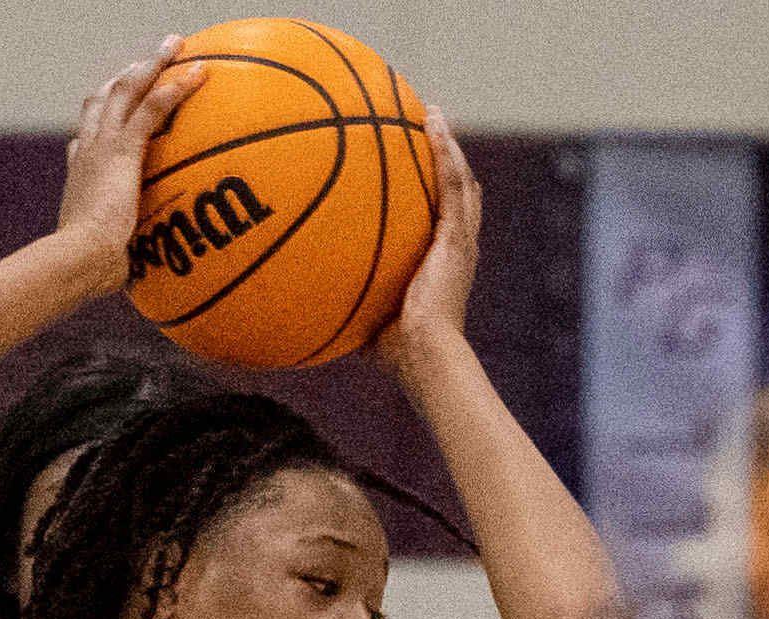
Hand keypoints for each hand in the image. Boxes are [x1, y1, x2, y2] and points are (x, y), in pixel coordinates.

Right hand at [55, 43, 202, 282]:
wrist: (79, 260)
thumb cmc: (88, 271)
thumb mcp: (104, 260)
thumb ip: (118, 257)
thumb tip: (128, 278)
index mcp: (79, 175)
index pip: (85, 137)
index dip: (99, 119)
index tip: (115, 108)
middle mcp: (87, 151)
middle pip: (103, 99)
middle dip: (128, 75)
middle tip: (151, 59)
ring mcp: (102, 146)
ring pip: (127, 90)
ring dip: (153, 63)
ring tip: (176, 45)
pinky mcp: (122, 149)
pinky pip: (153, 107)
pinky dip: (177, 87)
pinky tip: (200, 74)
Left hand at [373, 108, 481, 378]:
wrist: (424, 356)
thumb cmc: (397, 352)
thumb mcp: (367, 318)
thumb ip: (347, 300)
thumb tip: (306, 304)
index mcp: (445, 260)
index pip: (449, 215)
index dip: (440, 188)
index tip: (423, 165)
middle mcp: (459, 244)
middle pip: (460, 189)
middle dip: (448, 156)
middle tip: (431, 127)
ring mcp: (461, 239)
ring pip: (460, 177)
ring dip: (449, 143)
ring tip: (434, 112)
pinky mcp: (456, 238)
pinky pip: (451, 183)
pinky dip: (444, 151)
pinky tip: (432, 123)